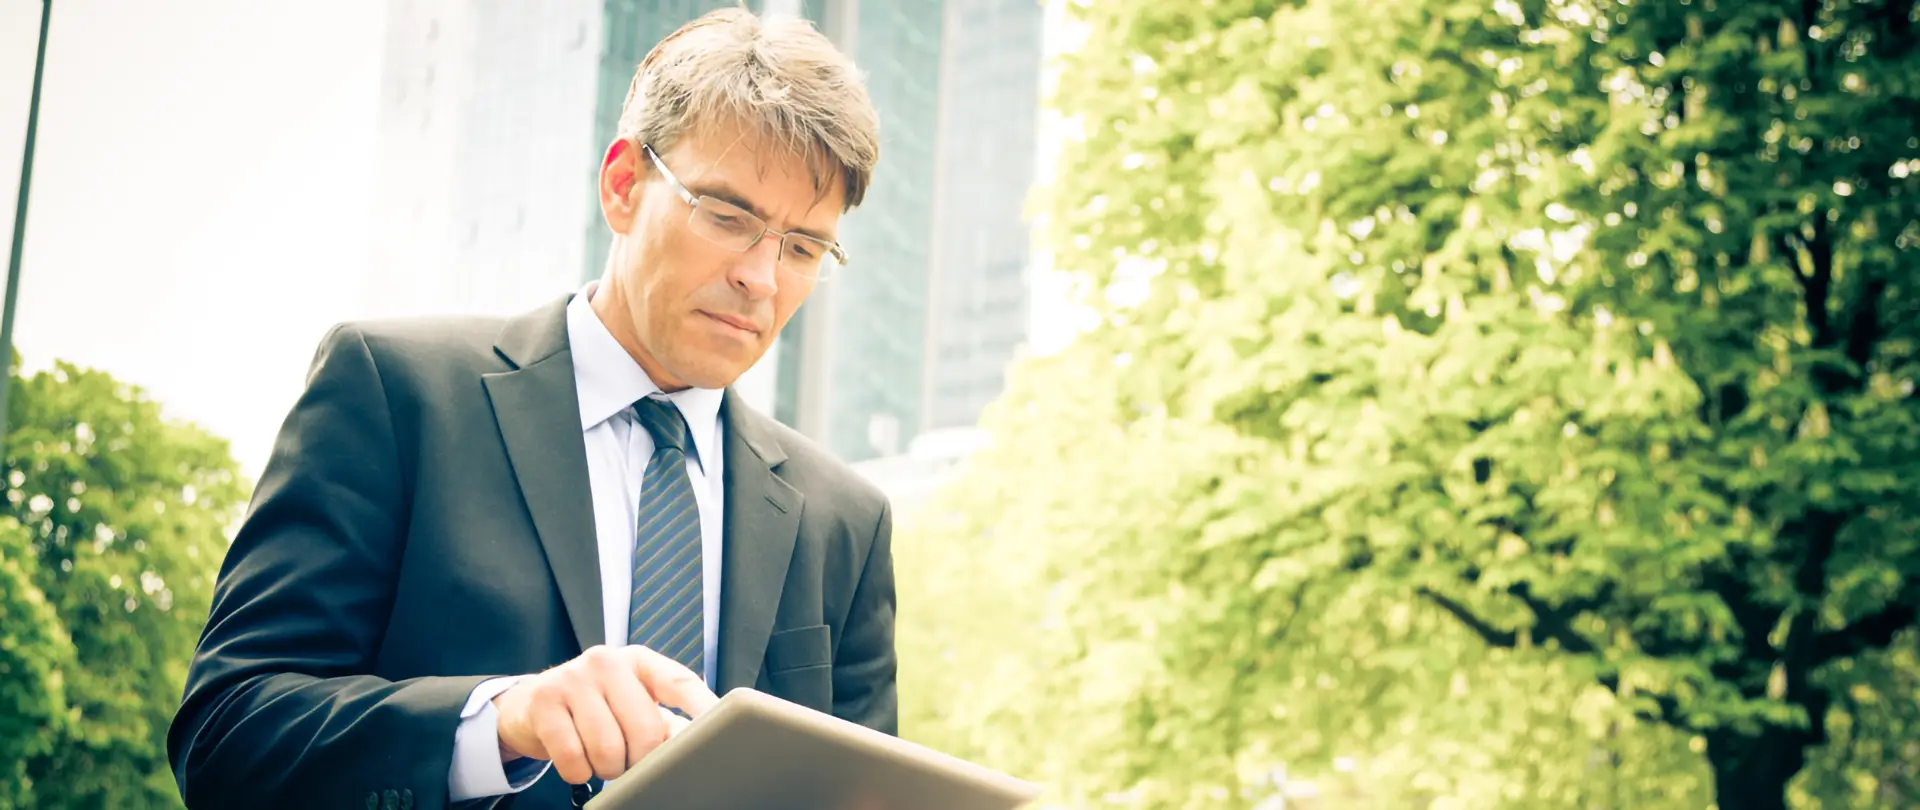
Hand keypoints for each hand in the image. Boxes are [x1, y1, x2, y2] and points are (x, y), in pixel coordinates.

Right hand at [493, 645, 718, 783]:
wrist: (530, 705)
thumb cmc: (594, 708)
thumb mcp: (629, 703)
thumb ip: (664, 721)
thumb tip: (697, 745)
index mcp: (638, 660)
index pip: (679, 681)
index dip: (702, 706)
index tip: (722, 726)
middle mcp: (607, 661)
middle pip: (646, 730)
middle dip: (640, 759)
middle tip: (629, 760)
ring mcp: (572, 678)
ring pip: (609, 749)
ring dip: (607, 769)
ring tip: (602, 759)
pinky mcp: (543, 703)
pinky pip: (574, 758)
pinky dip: (579, 772)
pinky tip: (578, 760)